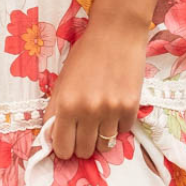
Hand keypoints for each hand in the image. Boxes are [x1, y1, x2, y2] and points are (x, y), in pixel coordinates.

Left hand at [43, 11, 148, 159]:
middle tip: (83, 131)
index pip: (62, 148)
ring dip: (100, 137)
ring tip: (99, 120)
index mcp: (66, 104)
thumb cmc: (85, 55)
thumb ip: (56, 110)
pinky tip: (114, 108)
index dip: (63, 148)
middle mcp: (88, 111)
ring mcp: (111, 111)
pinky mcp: (131, 107)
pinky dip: (117, 125)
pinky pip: (122, 132)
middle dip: (81, 144)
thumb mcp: (62, 82)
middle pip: (84, 151)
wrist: (116, 34)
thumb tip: (54, 138)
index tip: (66, 142)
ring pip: (104, 146)